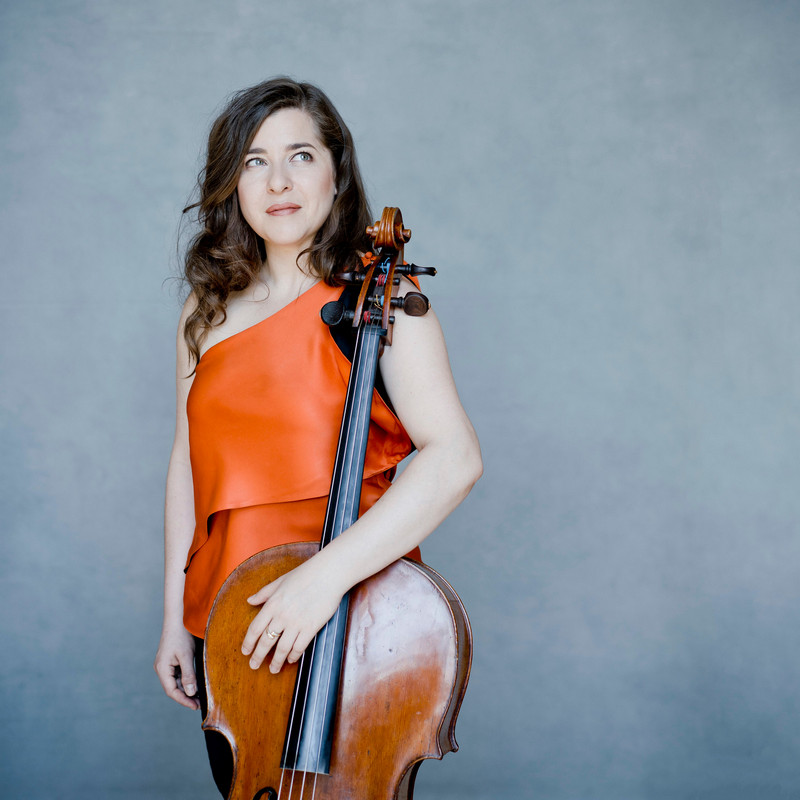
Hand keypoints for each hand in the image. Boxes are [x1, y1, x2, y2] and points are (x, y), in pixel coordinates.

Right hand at [154, 625, 199, 709]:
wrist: (178, 619)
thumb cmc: (181, 635)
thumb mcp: (186, 656)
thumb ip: (188, 674)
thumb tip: (191, 692)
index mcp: (162, 669)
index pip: (171, 691)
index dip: (183, 700)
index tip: (195, 706)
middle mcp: (162, 668)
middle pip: (173, 688)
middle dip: (186, 696)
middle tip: (199, 703)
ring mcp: (166, 664)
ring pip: (176, 682)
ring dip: (186, 689)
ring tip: (199, 696)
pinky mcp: (171, 660)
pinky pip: (178, 674)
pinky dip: (186, 680)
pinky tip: (195, 683)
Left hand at [241, 557, 344, 673]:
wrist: (328, 574)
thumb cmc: (305, 574)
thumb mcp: (280, 581)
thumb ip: (264, 593)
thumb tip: (250, 600)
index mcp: (272, 604)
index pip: (255, 628)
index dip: (248, 643)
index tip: (245, 651)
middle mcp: (282, 615)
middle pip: (266, 642)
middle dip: (258, 656)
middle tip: (254, 665)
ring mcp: (297, 623)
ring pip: (282, 649)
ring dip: (276, 661)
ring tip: (273, 669)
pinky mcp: (311, 627)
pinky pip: (299, 647)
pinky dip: (294, 655)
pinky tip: (291, 659)